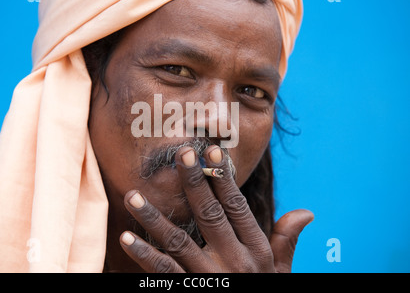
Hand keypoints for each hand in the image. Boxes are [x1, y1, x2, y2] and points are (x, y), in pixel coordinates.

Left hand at [119, 145, 313, 272]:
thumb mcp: (280, 272)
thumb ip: (286, 241)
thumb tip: (305, 212)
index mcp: (256, 251)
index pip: (238, 208)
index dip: (224, 179)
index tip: (212, 151)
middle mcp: (234, 263)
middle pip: (210, 216)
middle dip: (194, 183)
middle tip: (180, 155)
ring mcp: (209, 279)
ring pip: (178, 241)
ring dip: (154, 217)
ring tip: (133, 194)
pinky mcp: (189, 292)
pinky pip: (162, 272)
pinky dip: (143, 255)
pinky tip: (126, 237)